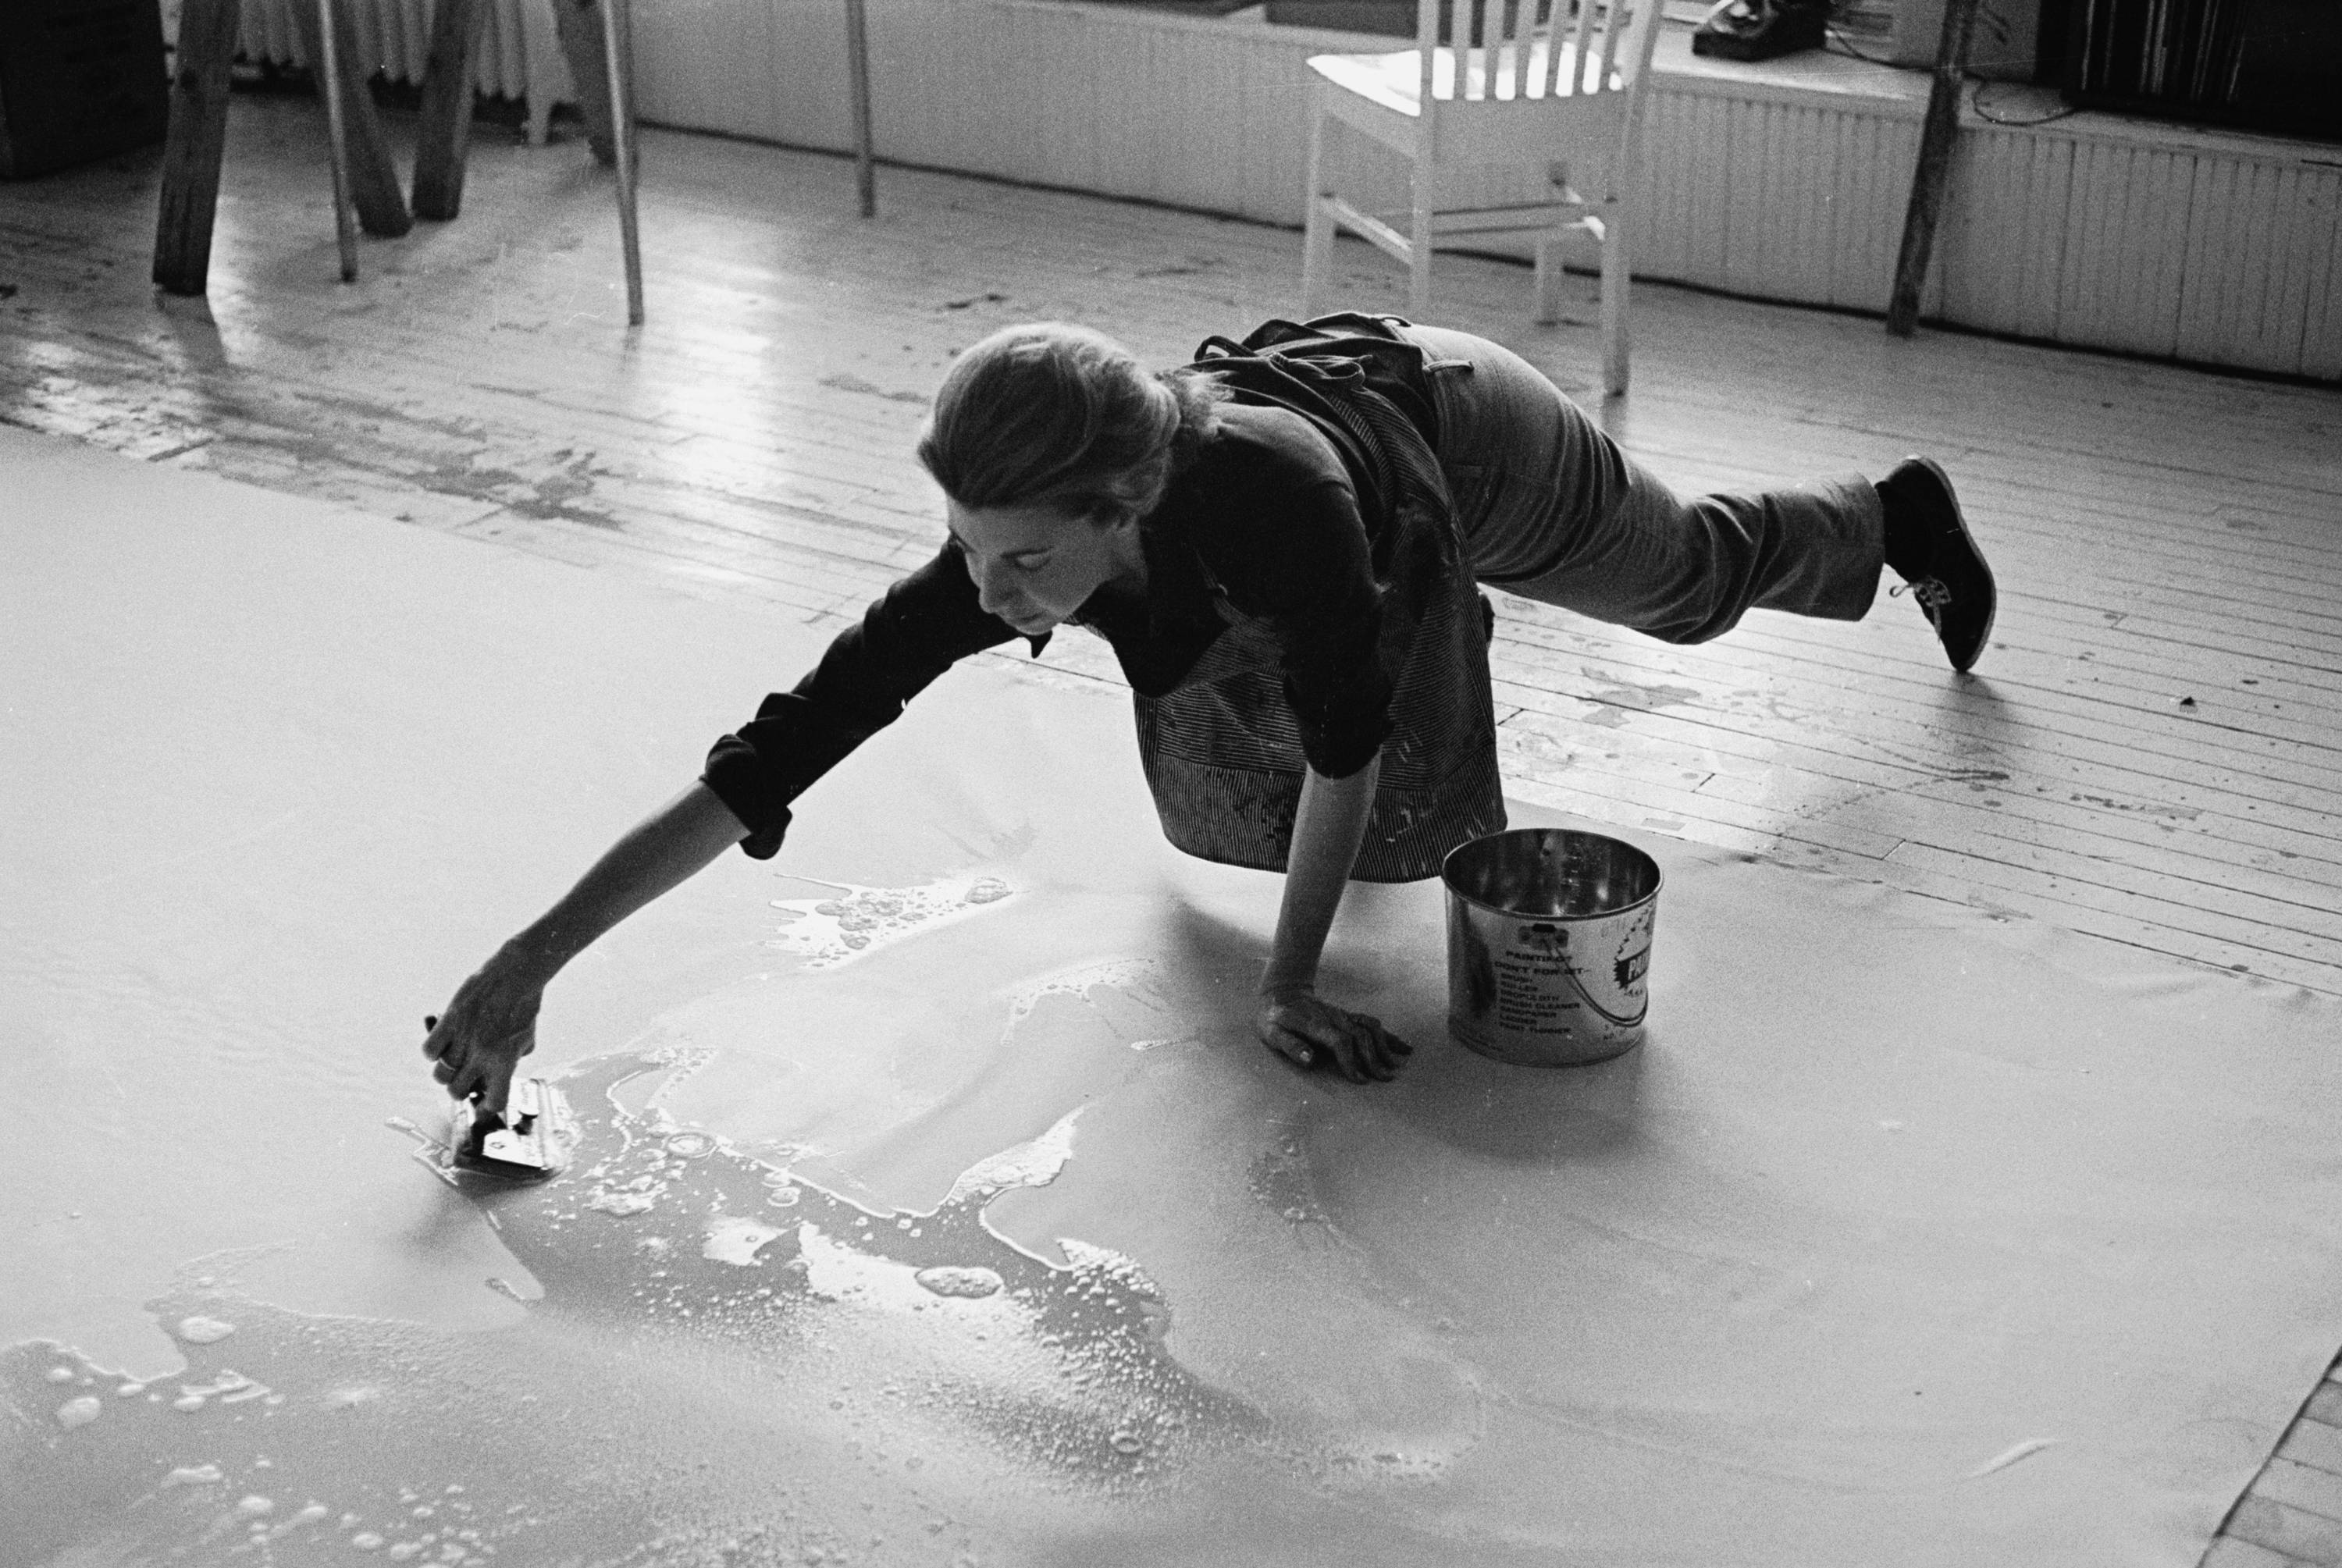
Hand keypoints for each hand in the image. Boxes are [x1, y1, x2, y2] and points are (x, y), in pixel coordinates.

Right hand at [421, 947, 546, 1115]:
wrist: (516, 975)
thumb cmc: (524, 1005)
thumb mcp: (526, 1038)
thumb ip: (512, 1059)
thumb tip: (498, 1074)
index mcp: (506, 1062)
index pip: (495, 1101)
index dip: (487, 1108)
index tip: (483, 1107)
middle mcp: (483, 1056)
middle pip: (457, 1091)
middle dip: (458, 1088)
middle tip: (462, 1077)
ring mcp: (464, 1040)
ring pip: (440, 1074)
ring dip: (444, 1071)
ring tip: (451, 1059)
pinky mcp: (449, 1022)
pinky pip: (429, 1050)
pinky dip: (433, 1048)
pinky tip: (442, 1041)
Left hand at [1254, 987, 1410, 1082]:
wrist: (1282, 992)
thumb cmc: (1273, 1019)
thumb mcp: (1271, 1033)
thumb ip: (1290, 1046)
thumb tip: (1310, 1060)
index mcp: (1315, 1025)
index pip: (1340, 1041)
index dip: (1351, 1060)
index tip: (1359, 1079)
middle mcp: (1334, 1018)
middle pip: (1360, 1036)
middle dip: (1374, 1058)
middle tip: (1384, 1079)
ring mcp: (1343, 1016)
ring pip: (1370, 1028)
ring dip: (1385, 1046)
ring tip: (1395, 1066)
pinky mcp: (1348, 1016)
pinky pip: (1372, 1024)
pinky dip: (1389, 1035)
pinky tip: (1404, 1048)